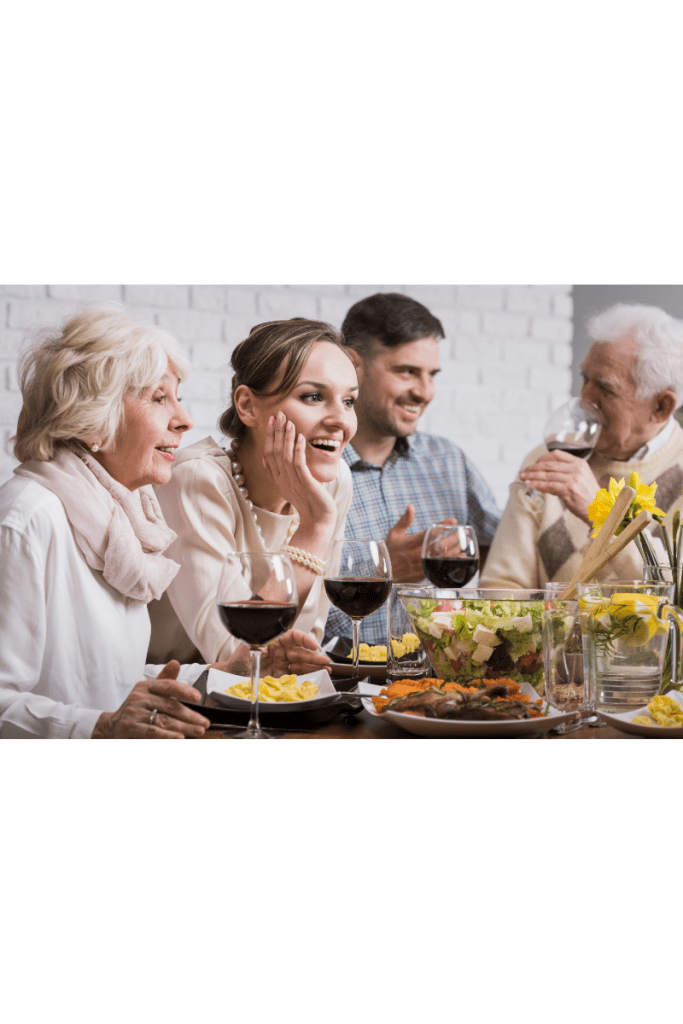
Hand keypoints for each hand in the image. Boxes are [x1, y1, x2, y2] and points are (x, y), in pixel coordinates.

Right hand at [92, 661, 210, 738]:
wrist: (111, 726)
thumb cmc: (136, 708)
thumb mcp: (148, 692)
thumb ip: (164, 679)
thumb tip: (176, 663)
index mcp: (145, 686)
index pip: (167, 685)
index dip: (183, 690)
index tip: (198, 697)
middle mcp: (139, 697)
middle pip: (169, 706)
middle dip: (190, 715)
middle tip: (204, 722)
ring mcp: (134, 712)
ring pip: (164, 720)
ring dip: (184, 727)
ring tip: (198, 731)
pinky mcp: (130, 727)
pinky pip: (153, 732)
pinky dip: (168, 736)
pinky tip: (180, 738)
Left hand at [213, 630, 330, 678]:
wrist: (231, 676)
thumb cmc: (237, 660)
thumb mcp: (246, 650)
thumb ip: (257, 646)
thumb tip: (264, 646)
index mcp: (273, 641)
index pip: (292, 636)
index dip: (304, 639)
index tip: (312, 645)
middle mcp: (280, 651)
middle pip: (300, 651)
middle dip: (313, 656)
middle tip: (325, 661)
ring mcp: (282, 664)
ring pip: (301, 664)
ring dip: (314, 666)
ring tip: (326, 670)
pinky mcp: (281, 676)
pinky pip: (296, 675)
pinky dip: (307, 676)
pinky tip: (316, 677)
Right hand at [263, 413, 336, 529]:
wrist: (318, 520)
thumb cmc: (308, 502)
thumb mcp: (291, 485)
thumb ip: (282, 472)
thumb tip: (272, 458)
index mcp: (277, 479)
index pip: (268, 453)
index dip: (269, 436)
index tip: (271, 421)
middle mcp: (281, 480)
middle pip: (274, 451)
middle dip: (276, 431)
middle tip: (278, 414)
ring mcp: (292, 482)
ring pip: (285, 455)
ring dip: (286, 437)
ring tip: (289, 421)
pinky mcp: (305, 484)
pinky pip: (298, 463)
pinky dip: (298, 448)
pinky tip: (300, 436)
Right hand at [385, 506, 458, 582]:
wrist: (386, 573)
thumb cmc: (390, 552)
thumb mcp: (394, 533)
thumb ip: (404, 520)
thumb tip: (411, 506)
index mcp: (412, 542)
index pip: (432, 532)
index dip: (444, 526)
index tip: (454, 521)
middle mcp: (419, 553)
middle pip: (442, 545)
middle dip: (455, 538)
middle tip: (464, 532)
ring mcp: (423, 564)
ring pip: (444, 556)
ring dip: (457, 549)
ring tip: (465, 542)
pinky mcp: (426, 573)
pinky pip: (442, 567)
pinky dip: (453, 561)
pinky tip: (460, 557)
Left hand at [518, 451, 598, 522]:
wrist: (600, 509)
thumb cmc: (588, 496)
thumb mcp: (580, 478)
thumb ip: (565, 474)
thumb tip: (545, 475)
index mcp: (579, 463)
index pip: (557, 454)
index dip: (542, 458)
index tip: (534, 464)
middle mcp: (577, 468)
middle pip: (549, 465)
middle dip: (533, 468)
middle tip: (523, 472)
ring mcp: (573, 478)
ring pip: (547, 475)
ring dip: (532, 477)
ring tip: (523, 478)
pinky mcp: (569, 489)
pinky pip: (549, 486)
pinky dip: (538, 485)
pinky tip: (531, 485)